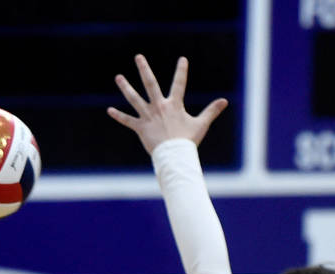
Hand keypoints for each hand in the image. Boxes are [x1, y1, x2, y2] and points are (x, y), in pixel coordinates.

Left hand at [107, 54, 227, 153]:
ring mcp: (148, 116)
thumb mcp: (201, 124)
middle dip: (144, 69)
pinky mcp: (140, 128)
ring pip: (134, 99)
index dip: (182, 71)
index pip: (179, 84)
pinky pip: (128, 121)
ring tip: (118, 77)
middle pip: (150, 84)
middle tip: (138, 57)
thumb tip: (225, 101)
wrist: (174, 156)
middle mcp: (159, 107)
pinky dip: (118, 116)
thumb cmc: (188, 141)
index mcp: (174, 105)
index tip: (182, 59)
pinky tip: (109, 110)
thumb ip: (211, 111)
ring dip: (126, 87)